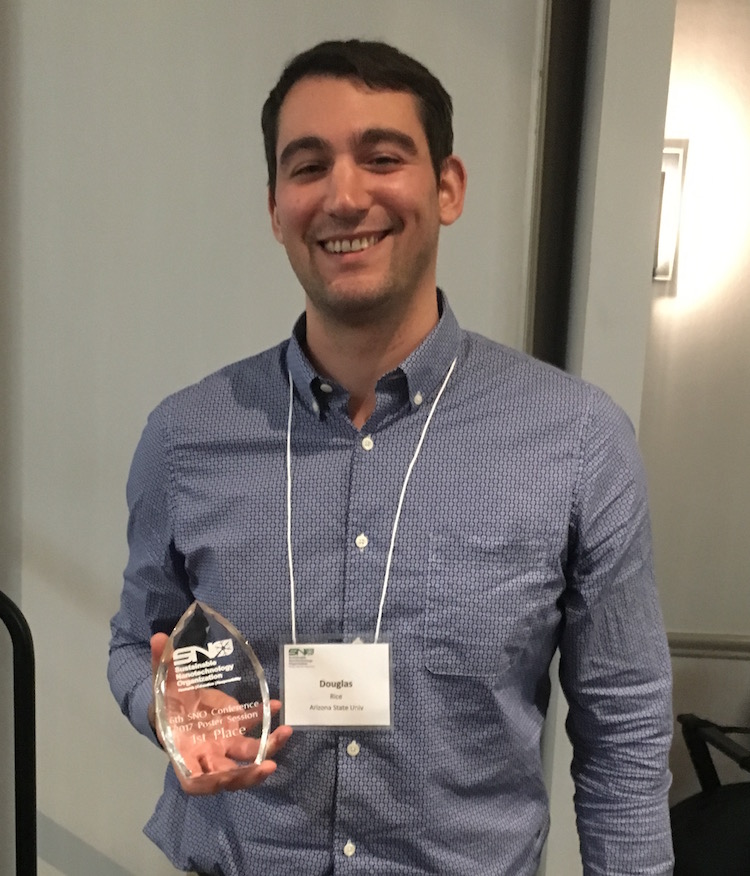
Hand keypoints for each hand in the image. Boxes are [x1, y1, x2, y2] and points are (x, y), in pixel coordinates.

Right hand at [150, 632, 292, 794]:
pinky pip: (253, 725)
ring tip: (285, 732)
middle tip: (268, 765)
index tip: (227, 779)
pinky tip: (277, 705)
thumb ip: (161, 664)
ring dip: (269, 746)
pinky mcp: (236, 725)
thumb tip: (159, 638)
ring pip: (249, 753)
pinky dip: (265, 717)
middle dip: (250, 773)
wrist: (175, 700)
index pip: (197, 782)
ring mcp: (225, 742)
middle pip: (230, 774)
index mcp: (184, 754)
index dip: (212, 784)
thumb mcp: (162, 684)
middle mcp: (208, 754)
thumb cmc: (167, 702)